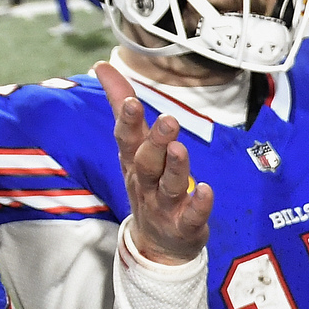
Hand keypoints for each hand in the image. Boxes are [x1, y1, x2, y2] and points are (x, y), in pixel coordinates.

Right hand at [96, 61, 213, 264]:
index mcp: (133, 161)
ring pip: (168, 186)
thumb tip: (102, 66)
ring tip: (180, 149)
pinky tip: (206, 190)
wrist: (157, 243)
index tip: (131, 101)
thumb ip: (121, 105)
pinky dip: (198, 204)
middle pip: (147, 162)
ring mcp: (164, 205)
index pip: (126, 139)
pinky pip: (192, 215)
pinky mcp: (184, 225)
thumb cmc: (147, 184)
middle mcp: (146, 182)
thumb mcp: (132, 147)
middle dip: (155, 141)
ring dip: (175, 168)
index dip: (127, 122)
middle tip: (167, 120)